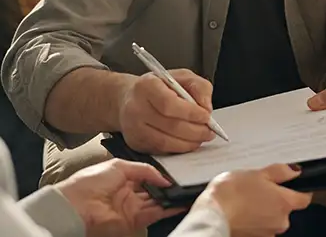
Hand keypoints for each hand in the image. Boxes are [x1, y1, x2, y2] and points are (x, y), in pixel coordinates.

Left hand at [56, 159, 178, 236]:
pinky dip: (170, 209)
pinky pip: (156, 214)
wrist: (75, 206)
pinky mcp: (134, 221)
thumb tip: (163, 177)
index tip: (177, 170)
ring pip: (158, 202)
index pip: (147, 177)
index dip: (160, 174)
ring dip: (172, 198)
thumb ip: (145, 169)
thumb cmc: (90, 182)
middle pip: (154, 191)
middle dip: (169, 186)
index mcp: (122, 179)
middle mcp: (128, 195)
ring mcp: (132, 209)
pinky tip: (182, 201)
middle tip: (187, 179)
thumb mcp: (119, 165)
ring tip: (189, 189)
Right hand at [118, 69, 215, 153]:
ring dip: (189, 142)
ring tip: (203, 137)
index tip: (206, 116)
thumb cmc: (160, 86)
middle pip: (169, 125)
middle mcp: (136, 107)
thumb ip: (199, 87)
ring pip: (165, 141)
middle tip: (210, 131)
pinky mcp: (135, 142)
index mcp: (147, 86)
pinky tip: (189, 142)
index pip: (169, 104)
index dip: (190, 113)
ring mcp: (133, 127)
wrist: (130, 97)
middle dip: (195, 130)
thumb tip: (206, 108)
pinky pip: (160, 150)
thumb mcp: (182, 76)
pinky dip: (179, 148)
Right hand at [192, 164, 310, 236]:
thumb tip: (294, 171)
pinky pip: (258, 228)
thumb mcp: (258, 173)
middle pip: (286, 210)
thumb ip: (280, 172)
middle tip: (259, 189)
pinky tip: (241, 212)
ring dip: (263, 211)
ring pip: (271, 220)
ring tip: (246, 201)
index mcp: (284, 203)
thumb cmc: (231, 193)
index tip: (291, 185)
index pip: (304, 198)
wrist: (210, 215)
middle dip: (276, 200)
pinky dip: (253, 221)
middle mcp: (280, 222)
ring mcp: (266, 233)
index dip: (299, 190)